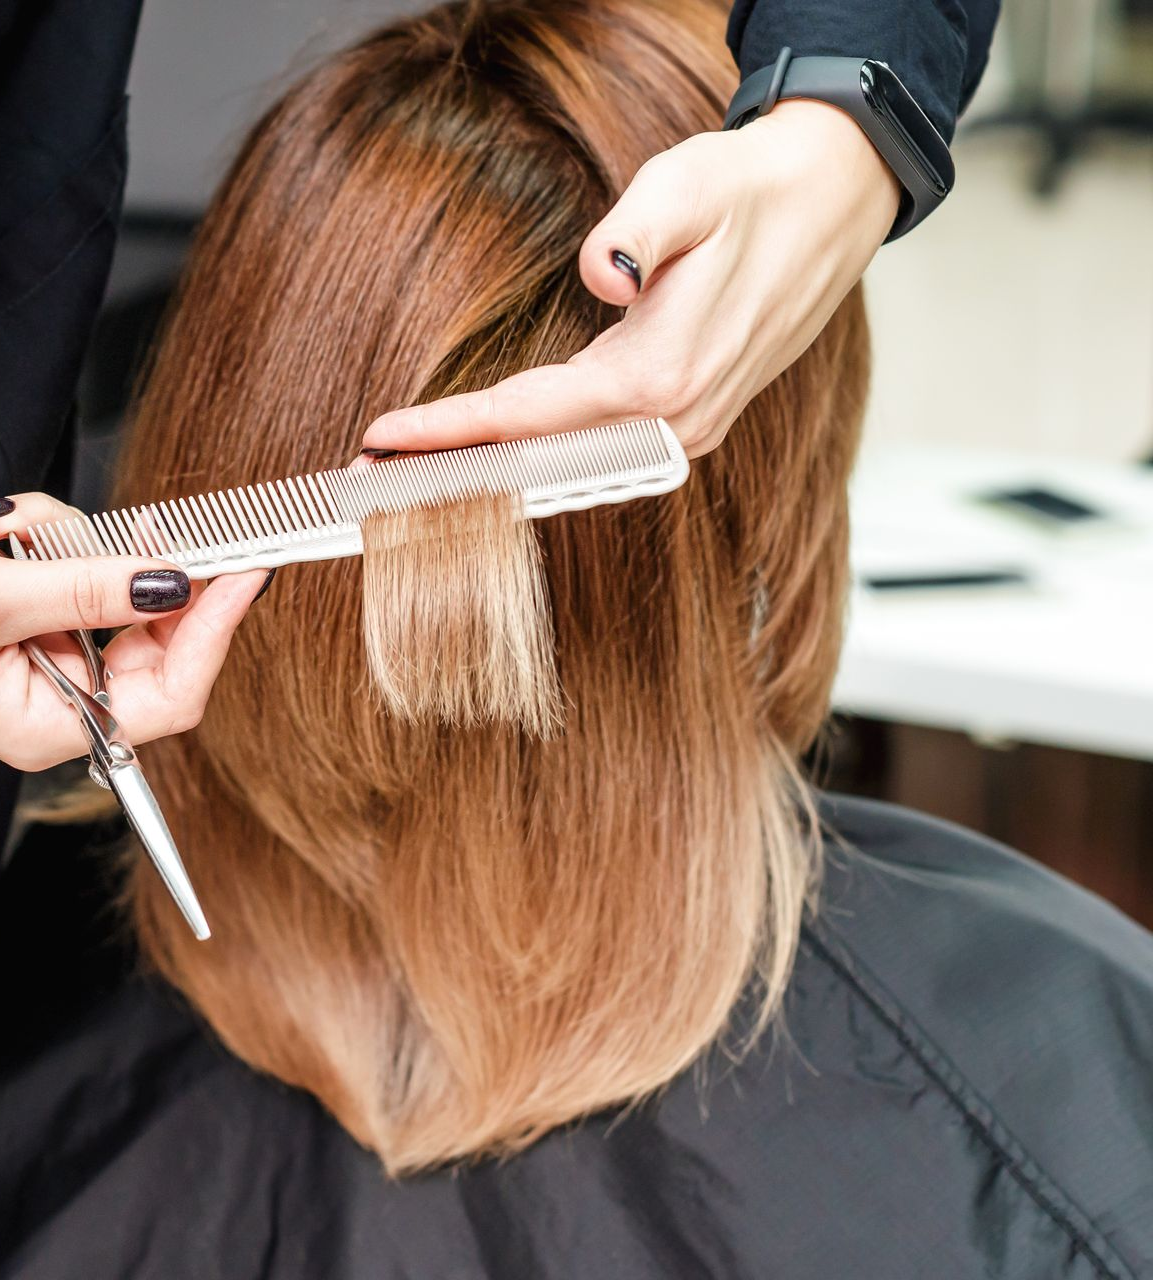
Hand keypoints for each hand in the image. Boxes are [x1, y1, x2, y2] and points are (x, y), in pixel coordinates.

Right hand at [0, 493, 266, 771]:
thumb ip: (83, 593)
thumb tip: (171, 585)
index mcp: (49, 728)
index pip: (175, 695)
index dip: (217, 632)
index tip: (247, 574)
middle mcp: (58, 703)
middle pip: (156, 639)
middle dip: (141, 573)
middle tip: (156, 529)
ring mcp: (48, 660)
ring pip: (113, 592)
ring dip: (71, 545)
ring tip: (17, 533)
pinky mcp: (34, 622)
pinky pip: (72, 575)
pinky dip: (48, 540)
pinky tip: (14, 532)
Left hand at [361, 101, 899, 459]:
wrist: (832, 207)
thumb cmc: (753, 193)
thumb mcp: (690, 185)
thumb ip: (636, 230)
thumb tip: (597, 275)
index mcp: (661, 375)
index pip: (528, 416)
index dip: (451, 428)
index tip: (385, 437)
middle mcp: (674, 423)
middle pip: (541, 460)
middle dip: (456, 466)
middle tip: (375, 470)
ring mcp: (687, 430)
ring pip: (569, 462)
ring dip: (493, 466)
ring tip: (420, 465)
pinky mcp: (691, 421)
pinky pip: (598, 450)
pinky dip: (539, 455)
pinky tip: (500, 449)